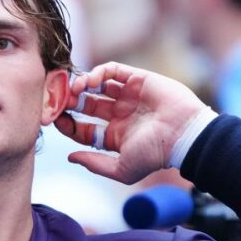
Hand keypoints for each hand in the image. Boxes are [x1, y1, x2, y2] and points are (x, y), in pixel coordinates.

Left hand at [54, 63, 206, 184]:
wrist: (183, 134)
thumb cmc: (155, 155)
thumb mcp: (122, 169)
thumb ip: (95, 164)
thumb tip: (70, 157)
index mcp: (116, 136)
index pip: (84, 129)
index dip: (69, 125)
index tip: (57, 120)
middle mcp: (120, 115)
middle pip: (87, 106)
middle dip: (71, 103)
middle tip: (60, 101)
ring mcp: (128, 96)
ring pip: (96, 86)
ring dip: (81, 86)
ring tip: (73, 90)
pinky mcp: (137, 78)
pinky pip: (111, 70)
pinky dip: (97, 73)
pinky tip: (89, 82)